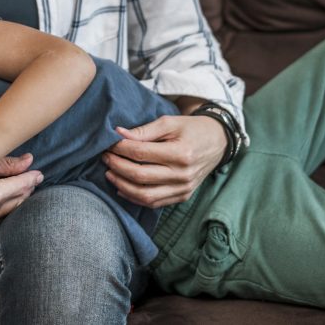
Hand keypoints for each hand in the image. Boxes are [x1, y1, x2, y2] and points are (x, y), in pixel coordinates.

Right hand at [0, 153, 43, 245]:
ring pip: (10, 214)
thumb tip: (30, 160)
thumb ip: (6, 165)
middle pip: (19, 201)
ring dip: (17, 202)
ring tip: (19, 190)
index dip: (32, 178)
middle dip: (27, 189)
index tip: (38, 174)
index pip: (22, 185)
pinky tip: (2, 206)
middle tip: (32, 180)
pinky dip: (2, 215)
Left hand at [103, 114, 226, 207]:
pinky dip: (134, 197)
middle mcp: (182, 174)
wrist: (218, 142)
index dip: (121, 149)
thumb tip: (118, 134)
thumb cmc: (192, 129)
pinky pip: (154, 203)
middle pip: (140, 175)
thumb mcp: (170, 122)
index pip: (141, 153)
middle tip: (105, 157)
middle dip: (117, 166)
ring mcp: (183, 188)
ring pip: (144, 195)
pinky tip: (122, 187)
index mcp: (181, 153)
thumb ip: (144, 130)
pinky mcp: (183, 196)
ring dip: (122, 185)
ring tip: (109, 173)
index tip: (109, 143)